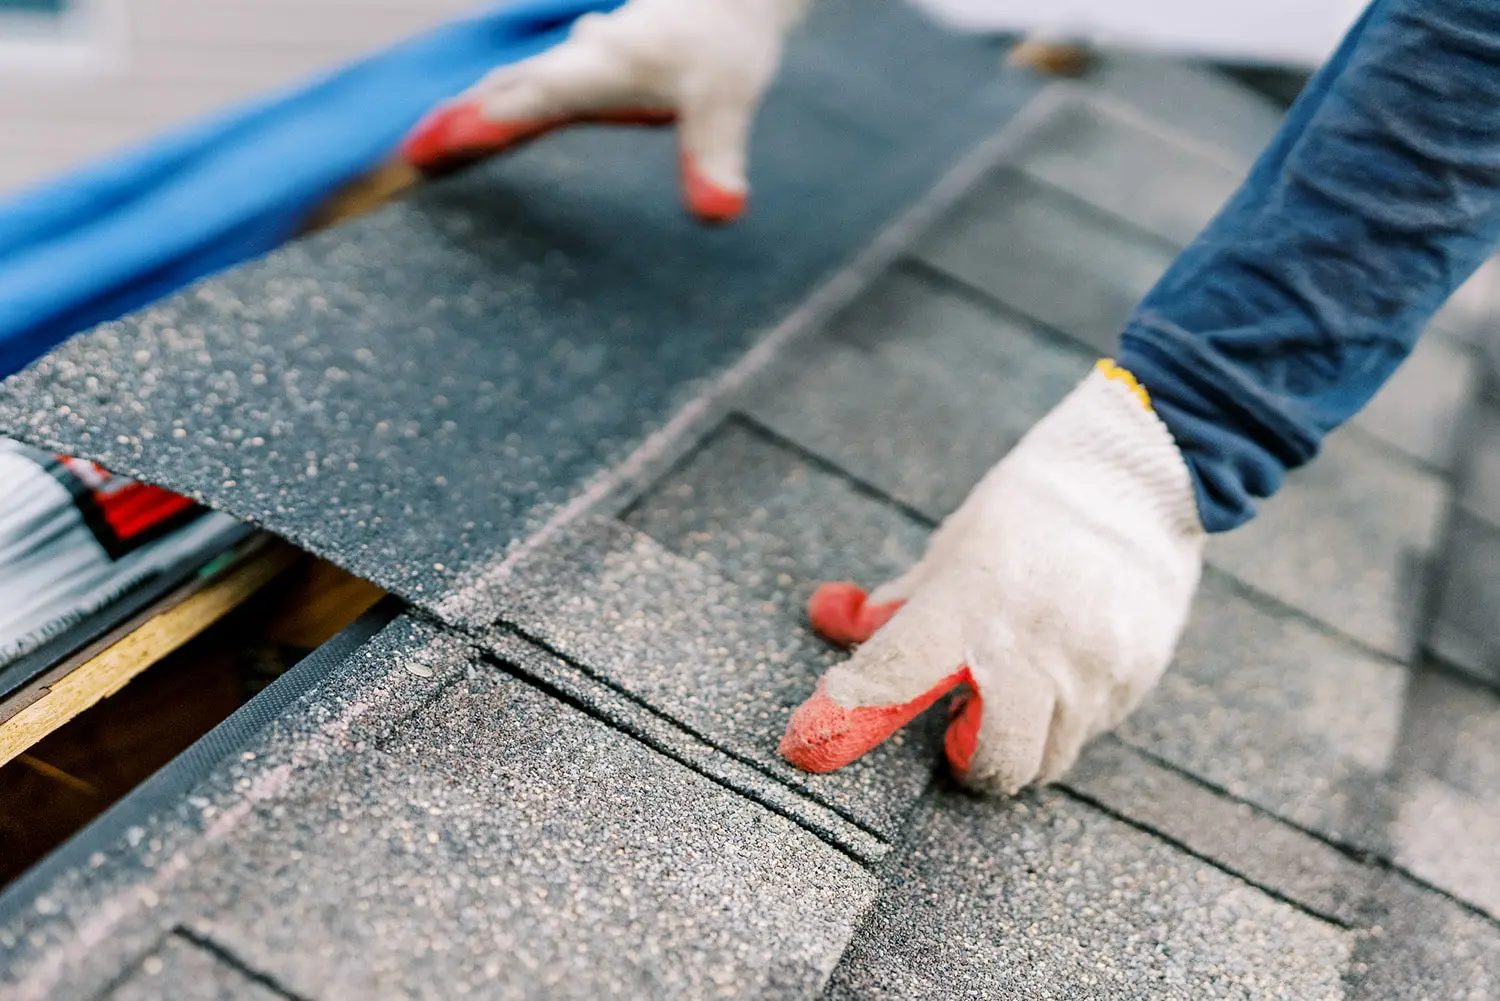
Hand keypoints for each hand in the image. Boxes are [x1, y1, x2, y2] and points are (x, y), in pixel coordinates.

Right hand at [401, 0, 807, 222]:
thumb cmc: (723, 48)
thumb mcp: (727, 103)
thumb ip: (715, 158)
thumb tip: (720, 212)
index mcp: (601, 68)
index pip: (532, 99)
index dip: (486, 124)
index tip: (437, 148)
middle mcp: (575, 61)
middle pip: (501, 92)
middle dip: (454, 124)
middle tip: (409, 159)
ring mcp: (569, 62)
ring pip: (503, 87)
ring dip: (462, 117)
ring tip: (420, 153)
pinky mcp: (573, 69)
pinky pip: (516, 90)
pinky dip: (485, 111)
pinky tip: (464, 134)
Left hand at [779, 362, 1206, 793]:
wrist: (1135, 481)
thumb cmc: (1028, 512)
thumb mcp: (953, 547)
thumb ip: (902, 604)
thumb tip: (835, 620)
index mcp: (967, 602)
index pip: (894, 675)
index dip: (847, 716)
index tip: (807, 742)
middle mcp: (1030, 646)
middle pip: (995, 762)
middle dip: (969, 762)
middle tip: (959, 729)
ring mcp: (1089, 670)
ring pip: (1046, 758)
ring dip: (1019, 741)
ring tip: (1016, 689)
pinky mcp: (1132, 679)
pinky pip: (1088, 729)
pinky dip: (1065, 713)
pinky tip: (1064, 664)